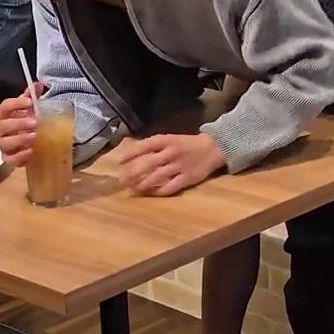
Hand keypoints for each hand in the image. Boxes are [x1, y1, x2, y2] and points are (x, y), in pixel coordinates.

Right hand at [0, 83, 46, 166]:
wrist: (31, 138)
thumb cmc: (26, 119)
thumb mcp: (29, 107)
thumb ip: (32, 95)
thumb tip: (37, 84)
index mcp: (3, 115)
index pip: (4, 107)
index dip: (16, 104)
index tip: (30, 102)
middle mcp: (0, 130)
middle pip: (1, 127)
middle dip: (18, 124)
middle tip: (35, 122)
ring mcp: (3, 145)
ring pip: (4, 143)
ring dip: (19, 139)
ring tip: (35, 136)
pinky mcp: (9, 158)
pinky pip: (10, 160)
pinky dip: (19, 156)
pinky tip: (31, 151)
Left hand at [110, 133, 226, 196]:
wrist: (213, 148)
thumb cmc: (187, 144)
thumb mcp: (171, 139)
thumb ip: (155, 147)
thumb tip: (133, 155)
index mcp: (167, 141)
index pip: (146, 146)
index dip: (132, 153)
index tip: (120, 161)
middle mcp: (172, 153)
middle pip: (149, 164)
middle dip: (134, 173)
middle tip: (122, 180)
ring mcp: (180, 166)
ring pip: (158, 177)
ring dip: (144, 184)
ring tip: (134, 189)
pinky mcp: (187, 178)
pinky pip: (170, 187)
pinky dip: (159, 191)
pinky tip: (151, 194)